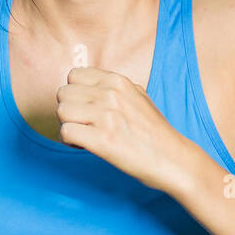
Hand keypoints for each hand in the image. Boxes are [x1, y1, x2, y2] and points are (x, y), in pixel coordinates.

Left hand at [55, 66, 192, 191]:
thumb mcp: (136, 96)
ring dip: (68, 126)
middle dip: (69, 111)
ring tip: (85, 135)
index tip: (85, 108)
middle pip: (63, 94)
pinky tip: (84, 145)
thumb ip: (112, 87)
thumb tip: (86, 84)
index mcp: (117, 81)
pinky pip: (66, 132)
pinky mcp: (103, 139)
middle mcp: (110, 94)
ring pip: (61, 111)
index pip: (73, 76)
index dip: (74, 94)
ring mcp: (107, 116)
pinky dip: (70, 142)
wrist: (172, 159)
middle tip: (84, 124)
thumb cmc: (152, 131)